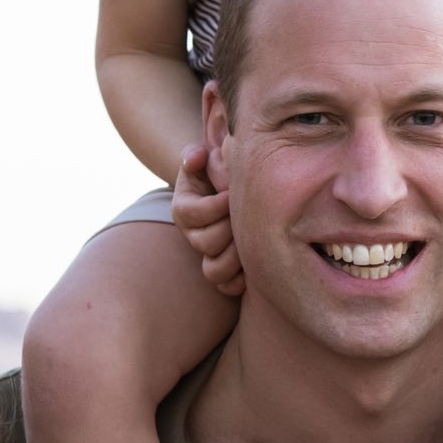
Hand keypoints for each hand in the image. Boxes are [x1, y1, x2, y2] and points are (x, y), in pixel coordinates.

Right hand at [172, 143, 242, 296]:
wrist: (225, 190)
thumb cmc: (216, 171)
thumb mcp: (202, 159)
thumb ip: (194, 154)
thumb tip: (197, 157)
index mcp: (184, 209)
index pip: (193, 213)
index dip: (218, 204)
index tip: (236, 191)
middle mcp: (193, 236)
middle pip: (205, 243)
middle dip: (231, 227)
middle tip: (250, 214)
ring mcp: (208, 256)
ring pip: (214, 271)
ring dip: (237, 255)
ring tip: (254, 237)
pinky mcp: (225, 272)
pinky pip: (228, 288)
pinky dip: (242, 280)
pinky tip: (258, 259)